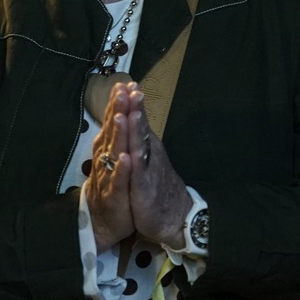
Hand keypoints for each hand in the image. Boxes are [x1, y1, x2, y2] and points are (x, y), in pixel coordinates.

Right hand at [85, 80, 136, 249]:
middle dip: (116, 111)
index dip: (117, 103)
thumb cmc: (111, 189)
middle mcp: (105, 160)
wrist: (103, 224)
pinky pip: (118, 181)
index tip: (125, 83)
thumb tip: (117, 114)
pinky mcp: (115, 196)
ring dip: (117, 135)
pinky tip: (126, 158)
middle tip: (122, 90)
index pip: (112, 122)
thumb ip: (115, 138)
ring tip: (121, 116)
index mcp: (107, 150)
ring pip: (112, 153)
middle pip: (111, 132)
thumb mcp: (114, 161)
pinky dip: (121, 170)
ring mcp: (108, 177)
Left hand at [107, 83, 192, 248]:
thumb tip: (133, 118)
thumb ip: (141, 139)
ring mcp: (147, 171)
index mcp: (146, 147)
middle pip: (139, 128)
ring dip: (134, 130)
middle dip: (133, 108)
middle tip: (129, 88)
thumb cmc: (158, 187)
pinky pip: (138, 176)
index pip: (137, 121)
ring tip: (129, 112)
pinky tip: (128, 154)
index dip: (131, 102)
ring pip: (139, 147)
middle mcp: (148, 155)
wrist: (175, 217)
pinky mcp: (144, 190)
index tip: (125, 82)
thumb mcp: (148, 159)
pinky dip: (132, 165)